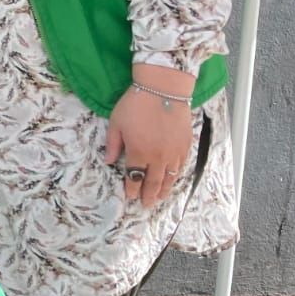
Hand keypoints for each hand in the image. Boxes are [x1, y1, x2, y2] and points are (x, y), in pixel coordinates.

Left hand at [105, 76, 194, 207]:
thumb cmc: (136, 103)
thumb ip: (113, 144)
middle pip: (153, 182)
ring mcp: (174, 152)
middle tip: (146, 205)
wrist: (163, 89)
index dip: (132, 189)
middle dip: (148, 195)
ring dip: (164, 190)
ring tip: (160, 199)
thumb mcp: (116, 122)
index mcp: (138, 152)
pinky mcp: (185, 145)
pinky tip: (173, 180)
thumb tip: (108, 161)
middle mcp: (158, 157)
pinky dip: (176, 176)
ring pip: (170, 178)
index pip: (134, 177)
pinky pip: (181, 167)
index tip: (130, 196)